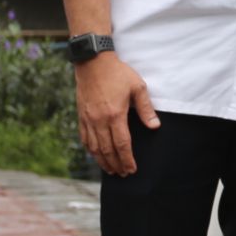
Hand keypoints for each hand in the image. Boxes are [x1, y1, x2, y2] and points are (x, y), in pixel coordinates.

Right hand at [75, 54, 157, 175]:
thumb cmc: (117, 73)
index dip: (127, 159)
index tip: (132, 169)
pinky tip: (95, 155)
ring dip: (102, 161)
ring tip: (110, 170)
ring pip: (94, 147)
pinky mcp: (81, 115)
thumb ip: (146, 109)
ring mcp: (88, 119)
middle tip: (123, 174)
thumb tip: (155, 126)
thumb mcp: (137, 87)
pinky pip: (84, 138)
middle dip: (116, 164)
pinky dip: (90, 150)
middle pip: (108, 150)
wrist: (93, 61)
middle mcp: (99, 120)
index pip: (122, 144)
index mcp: (115, 115)